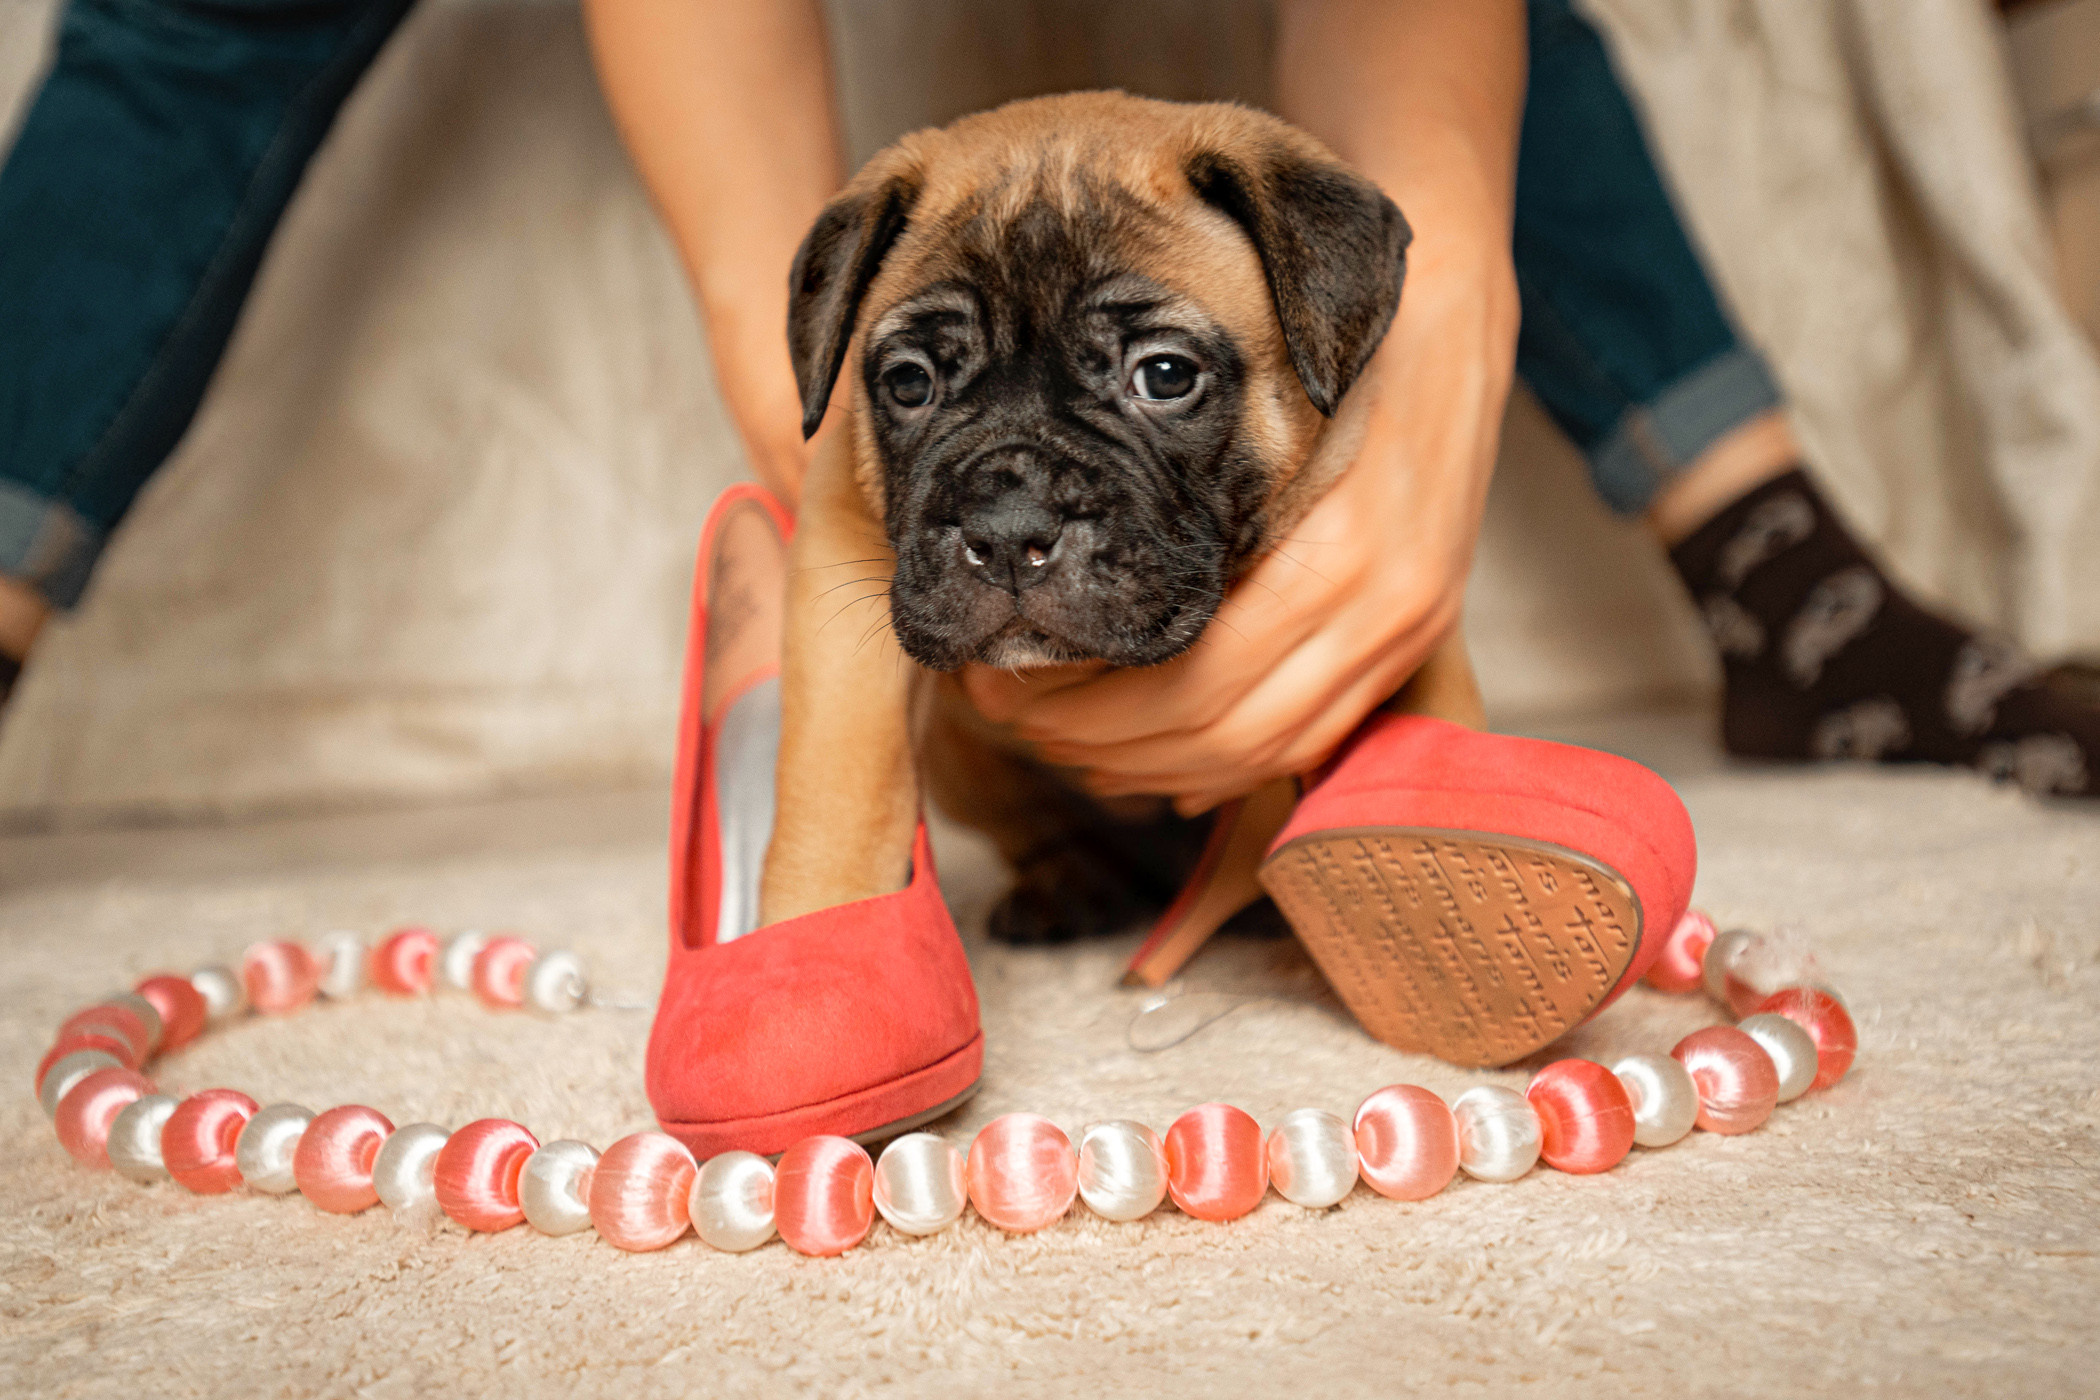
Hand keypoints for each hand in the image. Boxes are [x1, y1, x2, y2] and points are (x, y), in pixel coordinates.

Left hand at [960, 242, 1518, 814]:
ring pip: (1263, 755)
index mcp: (1342, 553)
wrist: (1451, 323)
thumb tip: (1081, 603)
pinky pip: (1310, 743)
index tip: (1005, 685)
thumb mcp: (1263, 413)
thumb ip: (1198, 509)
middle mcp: (1383, 610)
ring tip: (1070, 740)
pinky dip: (1229, 766)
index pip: (1195, 685)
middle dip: (1105, 742)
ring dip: (1159, 765)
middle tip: (1018, 716)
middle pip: (1221, 735)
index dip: (1090, 708)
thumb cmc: (1337, 353)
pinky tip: (1162, 757)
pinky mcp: (1411, 647)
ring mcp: (1405, 636)